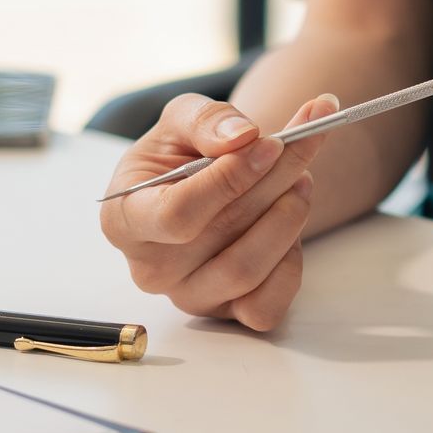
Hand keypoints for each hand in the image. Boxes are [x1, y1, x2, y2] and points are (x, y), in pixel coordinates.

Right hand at [100, 93, 338, 330]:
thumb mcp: (181, 120)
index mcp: (125, 220)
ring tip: (302, 177)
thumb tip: (242, 136)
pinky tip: (291, 219)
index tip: (272, 144)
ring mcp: (189, 296)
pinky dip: (291, 260)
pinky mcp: (227, 313)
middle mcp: (151, 268)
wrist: (207, 185)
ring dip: (289, 217)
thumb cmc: (182, 155)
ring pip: (248, 270)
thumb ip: (205, 119)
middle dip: (275, 181)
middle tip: (307, 141)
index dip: (230, 179)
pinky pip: (267, 306)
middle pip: (223, 233)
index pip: (177, 214)